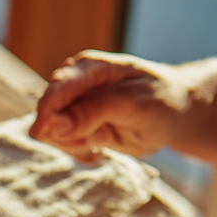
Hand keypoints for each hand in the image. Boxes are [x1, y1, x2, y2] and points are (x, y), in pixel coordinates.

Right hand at [30, 50, 193, 162]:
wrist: (175, 112)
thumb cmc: (160, 102)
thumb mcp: (133, 105)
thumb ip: (93, 112)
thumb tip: (54, 123)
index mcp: (89, 68)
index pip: (56, 90)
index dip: (45, 113)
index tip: (40, 134)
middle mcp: (76, 83)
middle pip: (48, 114)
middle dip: (68, 135)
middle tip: (99, 140)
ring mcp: (73, 104)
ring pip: (53, 133)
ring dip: (76, 144)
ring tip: (104, 140)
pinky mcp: (75, 122)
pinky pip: (62, 142)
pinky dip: (80, 149)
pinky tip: (100, 144)